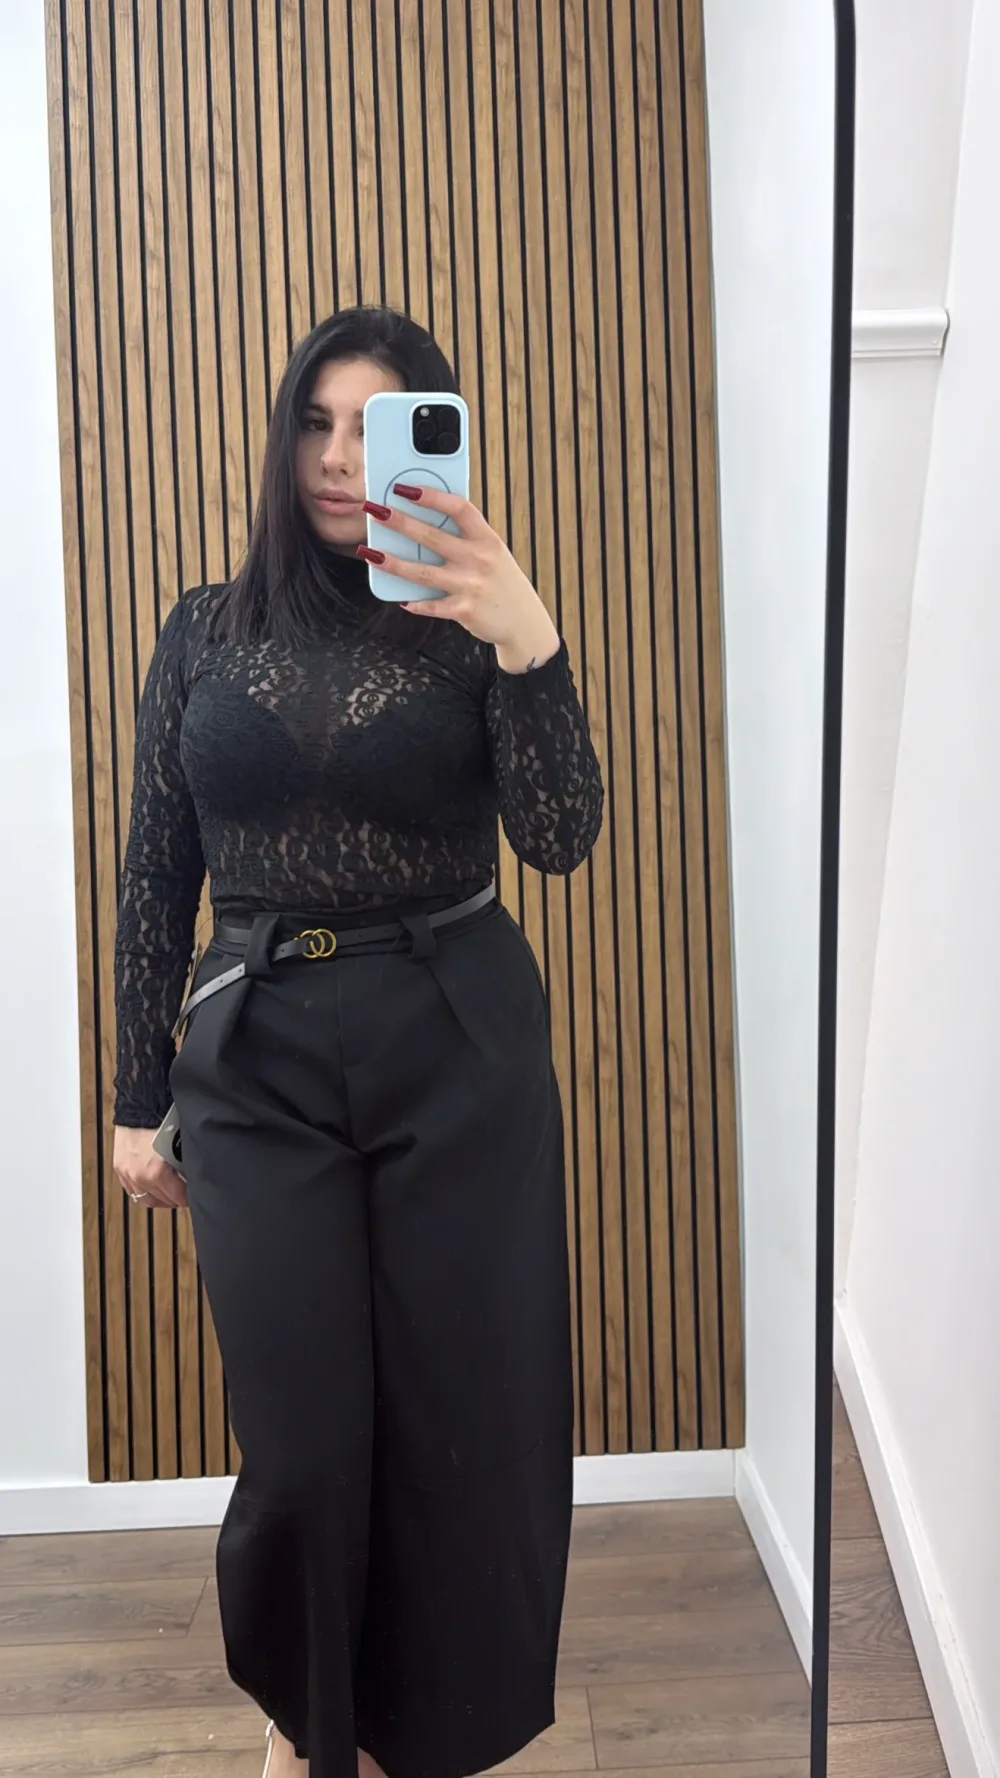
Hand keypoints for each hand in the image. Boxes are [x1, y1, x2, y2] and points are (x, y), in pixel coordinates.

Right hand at [113, 1126, 187, 1209]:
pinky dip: (143, 1192)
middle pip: (163, 1200)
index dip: (189, 1197)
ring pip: (146, 1199)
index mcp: (157, 1172)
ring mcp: (127, 1174)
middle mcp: (140, 1177)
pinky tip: (153, 1189)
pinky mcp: (119, 1168)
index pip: (178, 1197)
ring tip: (170, 1195)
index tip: (195, 1195)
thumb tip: (192, 1176)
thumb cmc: (163, 1120)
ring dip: (160, 1199)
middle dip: (176, 1198)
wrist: (140, 1104)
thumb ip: (184, 1165)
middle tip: (185, 1194)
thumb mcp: (180, 1145)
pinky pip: (132, 1190)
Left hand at [359, 486, 560, 673]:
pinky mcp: (464, 611)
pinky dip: (415, 603)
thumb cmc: (502, 583)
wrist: (524, 623)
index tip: (405, 488)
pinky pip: (431, 605)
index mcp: (487, 539)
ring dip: (392, 562)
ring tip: (370, 552)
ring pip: (422, 572)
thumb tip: (425, 523)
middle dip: (399, 522)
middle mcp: (479, 560)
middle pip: (432, 536)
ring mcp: (471, 586)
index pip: (458, 508)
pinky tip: (400, 599)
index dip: (431, 496)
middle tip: (374, 510)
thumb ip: (466, 539)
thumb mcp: (493, 554)